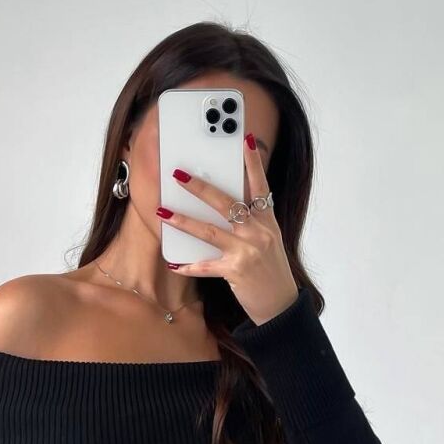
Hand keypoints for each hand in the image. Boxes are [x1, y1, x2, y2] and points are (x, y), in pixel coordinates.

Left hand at [158, 132, 299, 325]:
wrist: (280, 304)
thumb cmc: (271, 270)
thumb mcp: (269, 239)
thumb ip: (252, 220)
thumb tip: (226, 205)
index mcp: (267, 220)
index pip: (261, 185)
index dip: (252, 162)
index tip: (244, 139)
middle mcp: (258, 232)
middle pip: (226, 203)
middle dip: (200, 188)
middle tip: (179, 175)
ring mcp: (246, 251)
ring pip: (210, 231)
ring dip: (183, 221)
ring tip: (162, 212)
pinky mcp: (235, 271)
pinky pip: (206, 267)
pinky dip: (189, 266)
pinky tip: (174, 263)